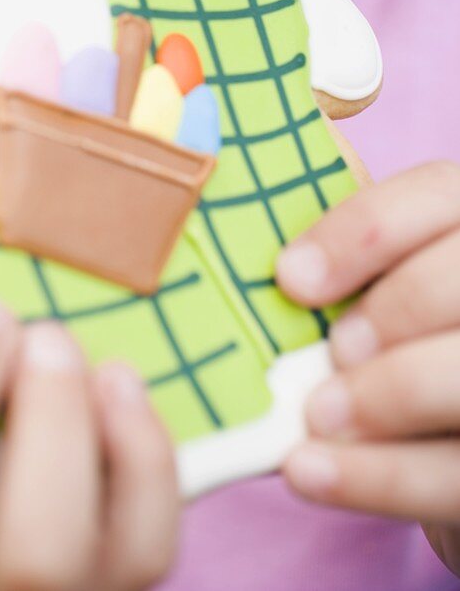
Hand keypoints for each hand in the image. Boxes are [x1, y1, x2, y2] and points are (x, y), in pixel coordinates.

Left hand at [275, 162, 459, 575]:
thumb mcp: (370, 284)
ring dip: (389, 394)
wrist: (434, 436)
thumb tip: (233, 243)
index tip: (290, 277)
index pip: (438, 193)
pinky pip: (454, 474)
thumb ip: (334, 263)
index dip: (365, 230)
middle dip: (395, 311)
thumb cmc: (384, 339)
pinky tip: (305, 470)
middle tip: (331, 350)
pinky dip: (378, 477)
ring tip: (313, 416)